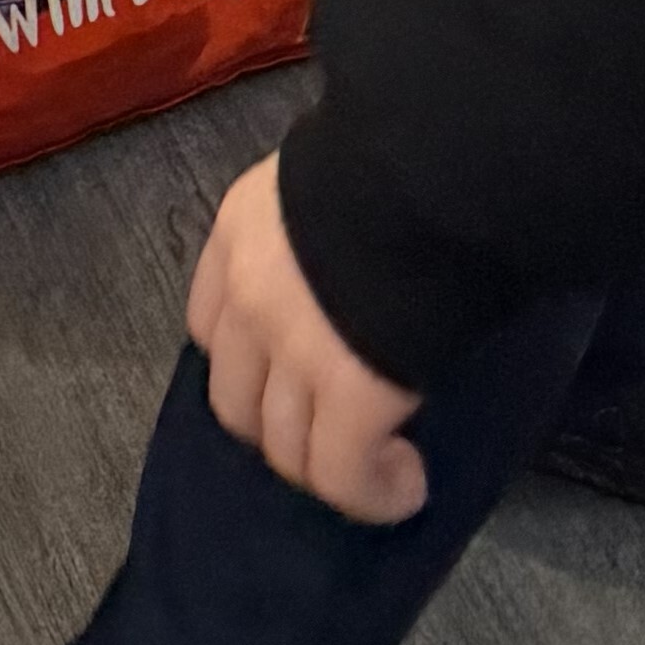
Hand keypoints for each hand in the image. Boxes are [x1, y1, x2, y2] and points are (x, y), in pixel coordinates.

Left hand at [189, 158, 427, 522]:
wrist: (435, 161)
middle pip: (235, 401)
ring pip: (284, 449)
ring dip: (330, 470)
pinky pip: (343, 476)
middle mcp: (247, 296)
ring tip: (382, 470)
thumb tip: (355, 264)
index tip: (292, 376)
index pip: (209, 325)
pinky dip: (373, 494)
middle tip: (333, 429)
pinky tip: (406, 485)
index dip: (248, 363)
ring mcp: (291, 351)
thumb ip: (321, 229)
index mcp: (239, 231)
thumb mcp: (333, 177)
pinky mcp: (348, 397)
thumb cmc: (399, 150)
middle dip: (279, 428)